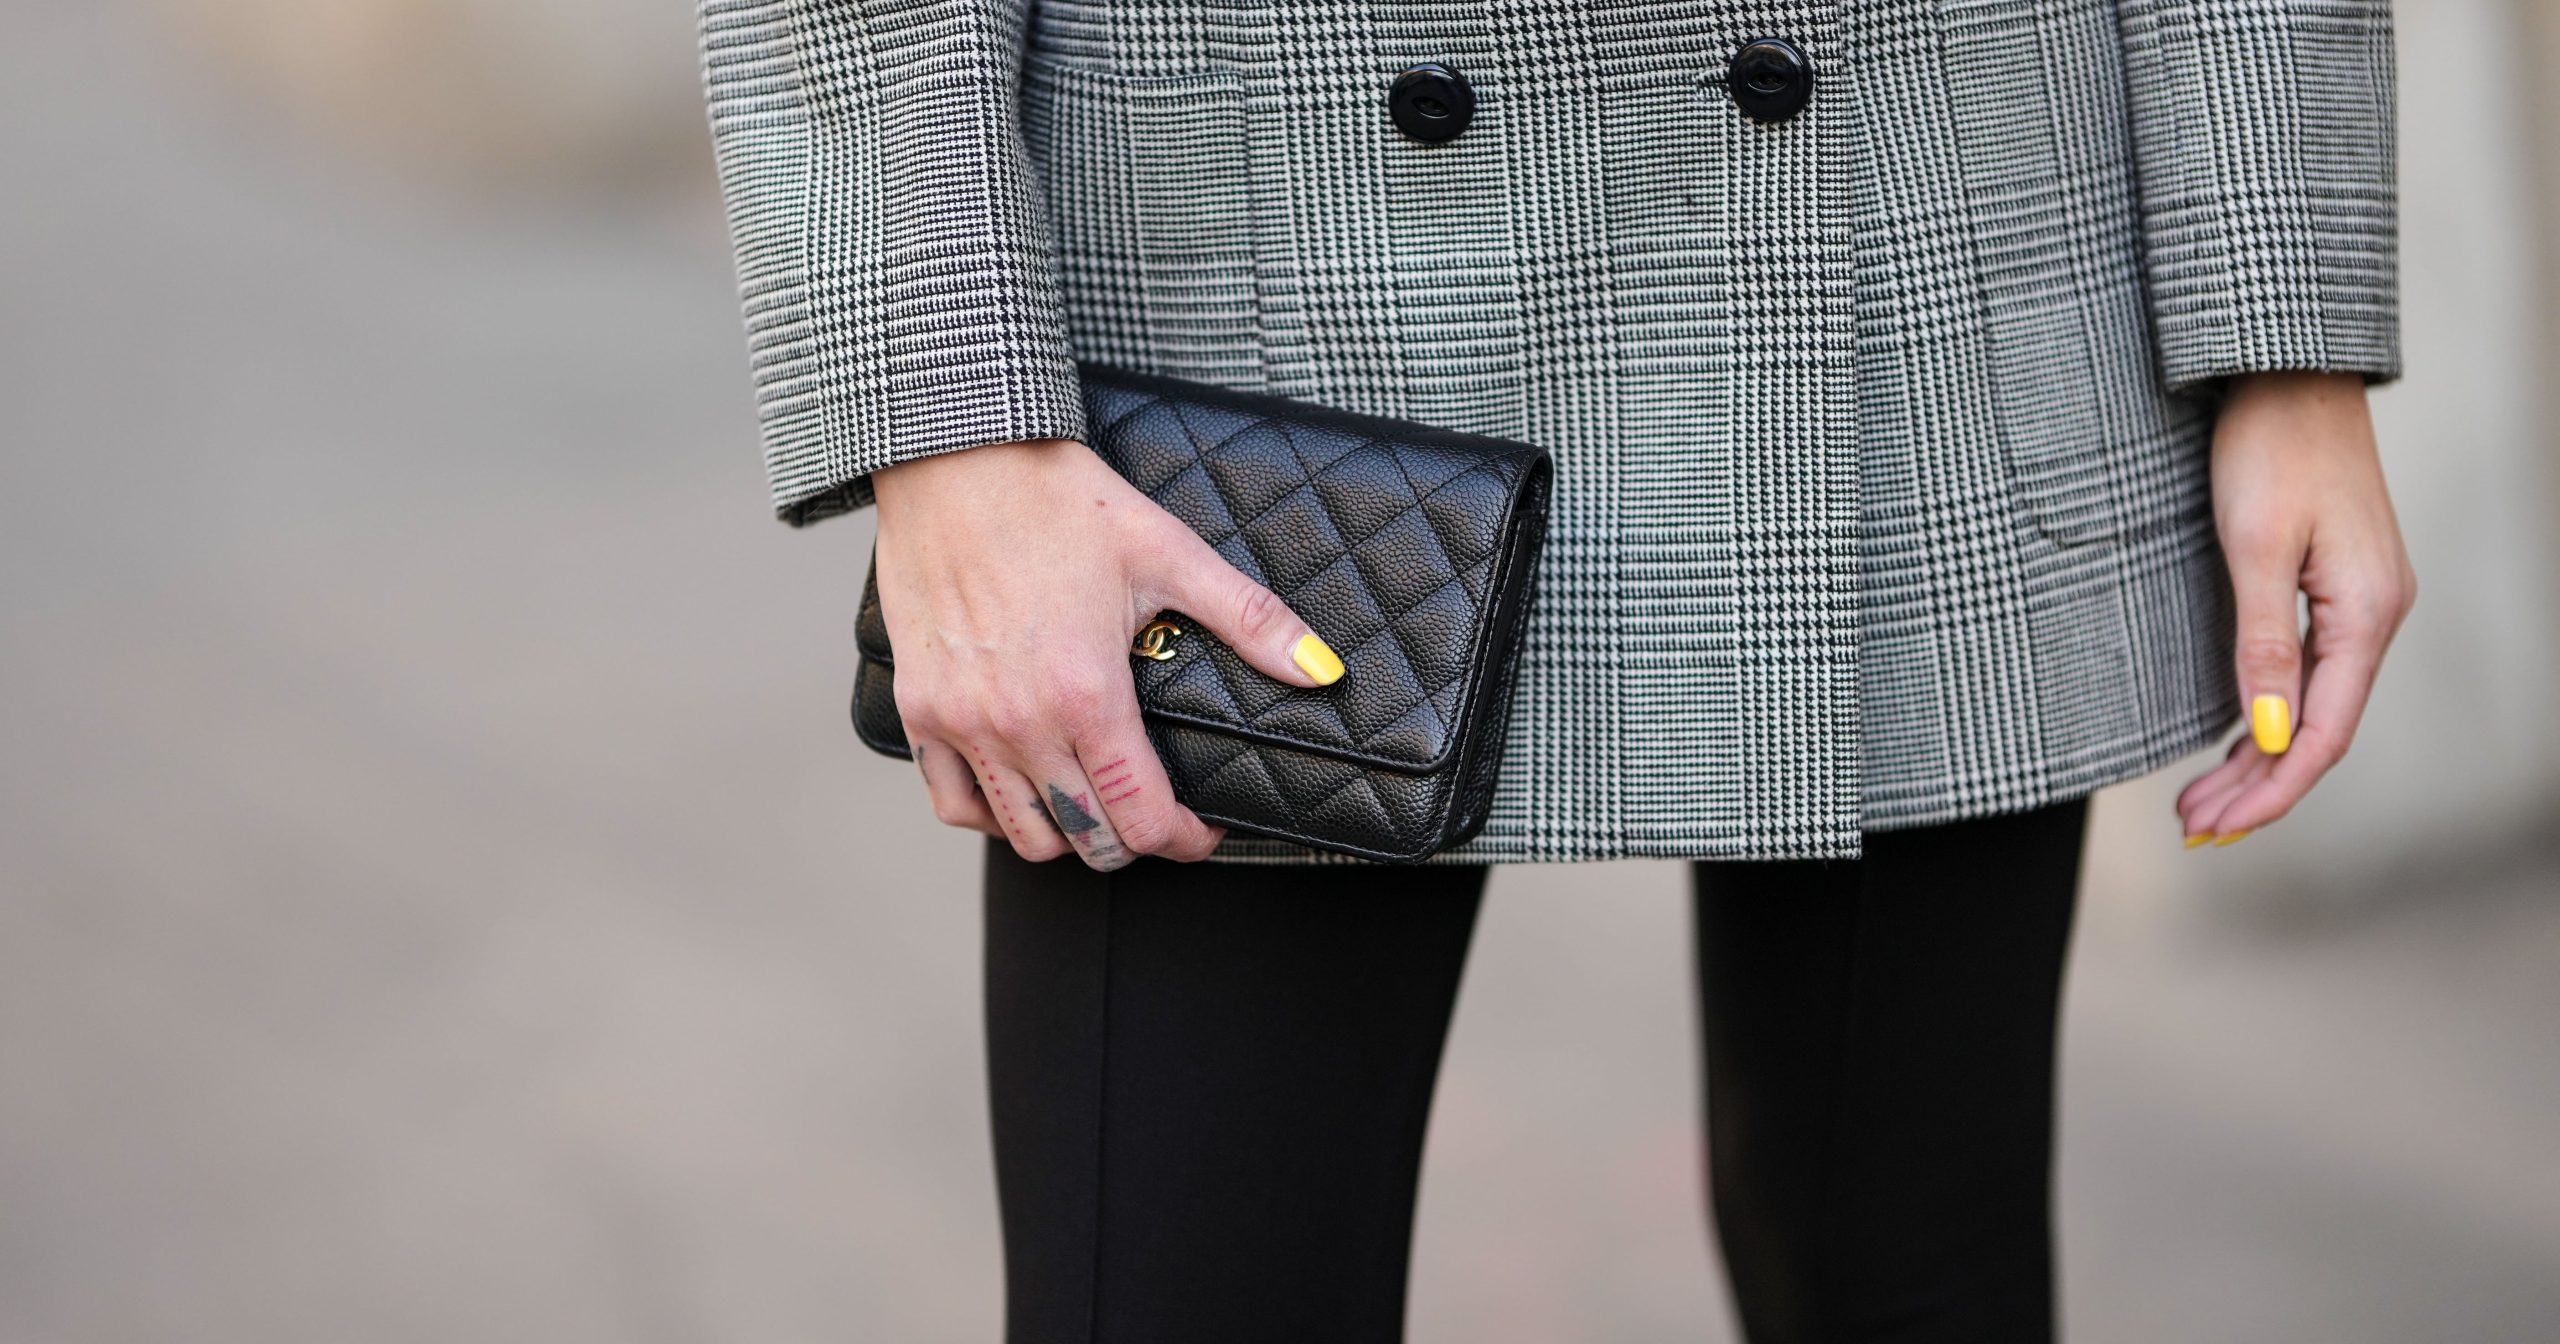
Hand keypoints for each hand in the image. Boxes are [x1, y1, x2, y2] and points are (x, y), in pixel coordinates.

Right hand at [869, 438, 1344, 869]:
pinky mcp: (920, 708)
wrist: (953, 454)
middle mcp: (1019, 722)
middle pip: (1087, 840)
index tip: (1202, 829)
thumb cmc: (1056, 499)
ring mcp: (962, 721)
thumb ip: (1250, 619)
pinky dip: (994, 814)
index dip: (1185, 840)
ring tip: (1097, 803)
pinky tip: (1026, 788)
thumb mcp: (1167, 552)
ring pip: (1023, 835)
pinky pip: (954, 802)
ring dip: (1069, 834)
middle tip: (1156, 813)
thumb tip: (1320, 669)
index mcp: (1086, 693)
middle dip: (1134, 841)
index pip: (1142, 819)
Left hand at [2176, 371, 2416, 845]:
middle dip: (2257, 786)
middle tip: (2193, 827)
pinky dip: (2267, 714)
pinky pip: (2307, 671)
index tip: (2217, 829)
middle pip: (2317, 729)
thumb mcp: (2254, 548)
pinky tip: (2234, 742)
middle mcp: (2374, 615)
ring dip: (2257, 756)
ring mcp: (2357, 600)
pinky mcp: (2333, 584)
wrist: (2288, 371)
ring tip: (2200, 803)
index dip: (2272, 791)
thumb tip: (2267, 733)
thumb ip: (2262, 645)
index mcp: (2365, 613)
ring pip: (2311, 704)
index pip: (2322, 734)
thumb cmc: (2269, 447)